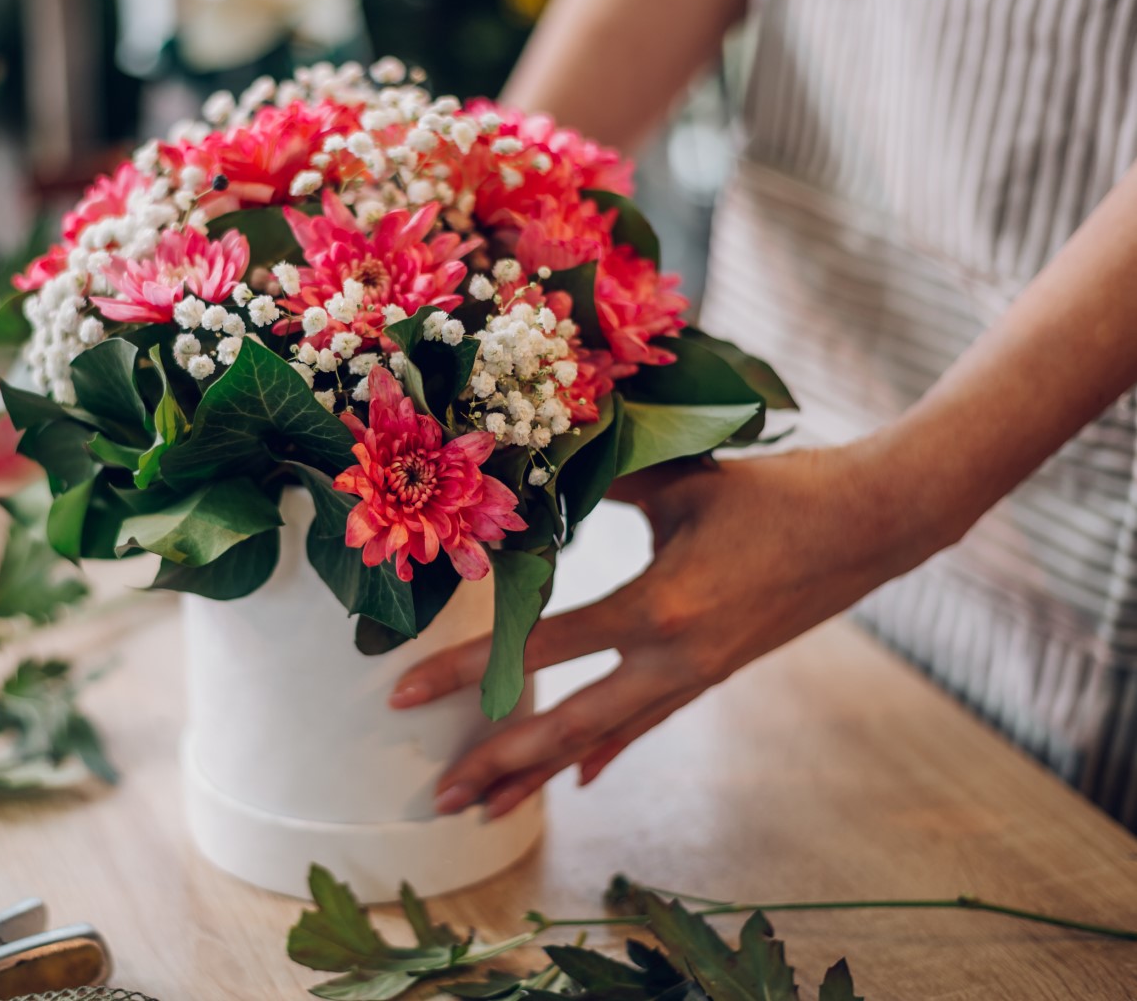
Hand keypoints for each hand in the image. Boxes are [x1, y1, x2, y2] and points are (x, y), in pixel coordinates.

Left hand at [390, 441, 951, 819]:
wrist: (875, 524)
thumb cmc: (776, 490)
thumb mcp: (678, 477)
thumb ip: (595, 479)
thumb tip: (516, 469)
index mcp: (659, 607)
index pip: (539, 648)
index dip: (467, 672)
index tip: (402, 692)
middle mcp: (675, 660)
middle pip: (567, 727)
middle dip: (498, 763)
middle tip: (437, 795)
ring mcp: (697, 676)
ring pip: (604, 738)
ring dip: (543, 773)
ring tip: (486, 808)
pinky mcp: (714, 674)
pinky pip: (648, 721)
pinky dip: (607, 748)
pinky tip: (581, 778)